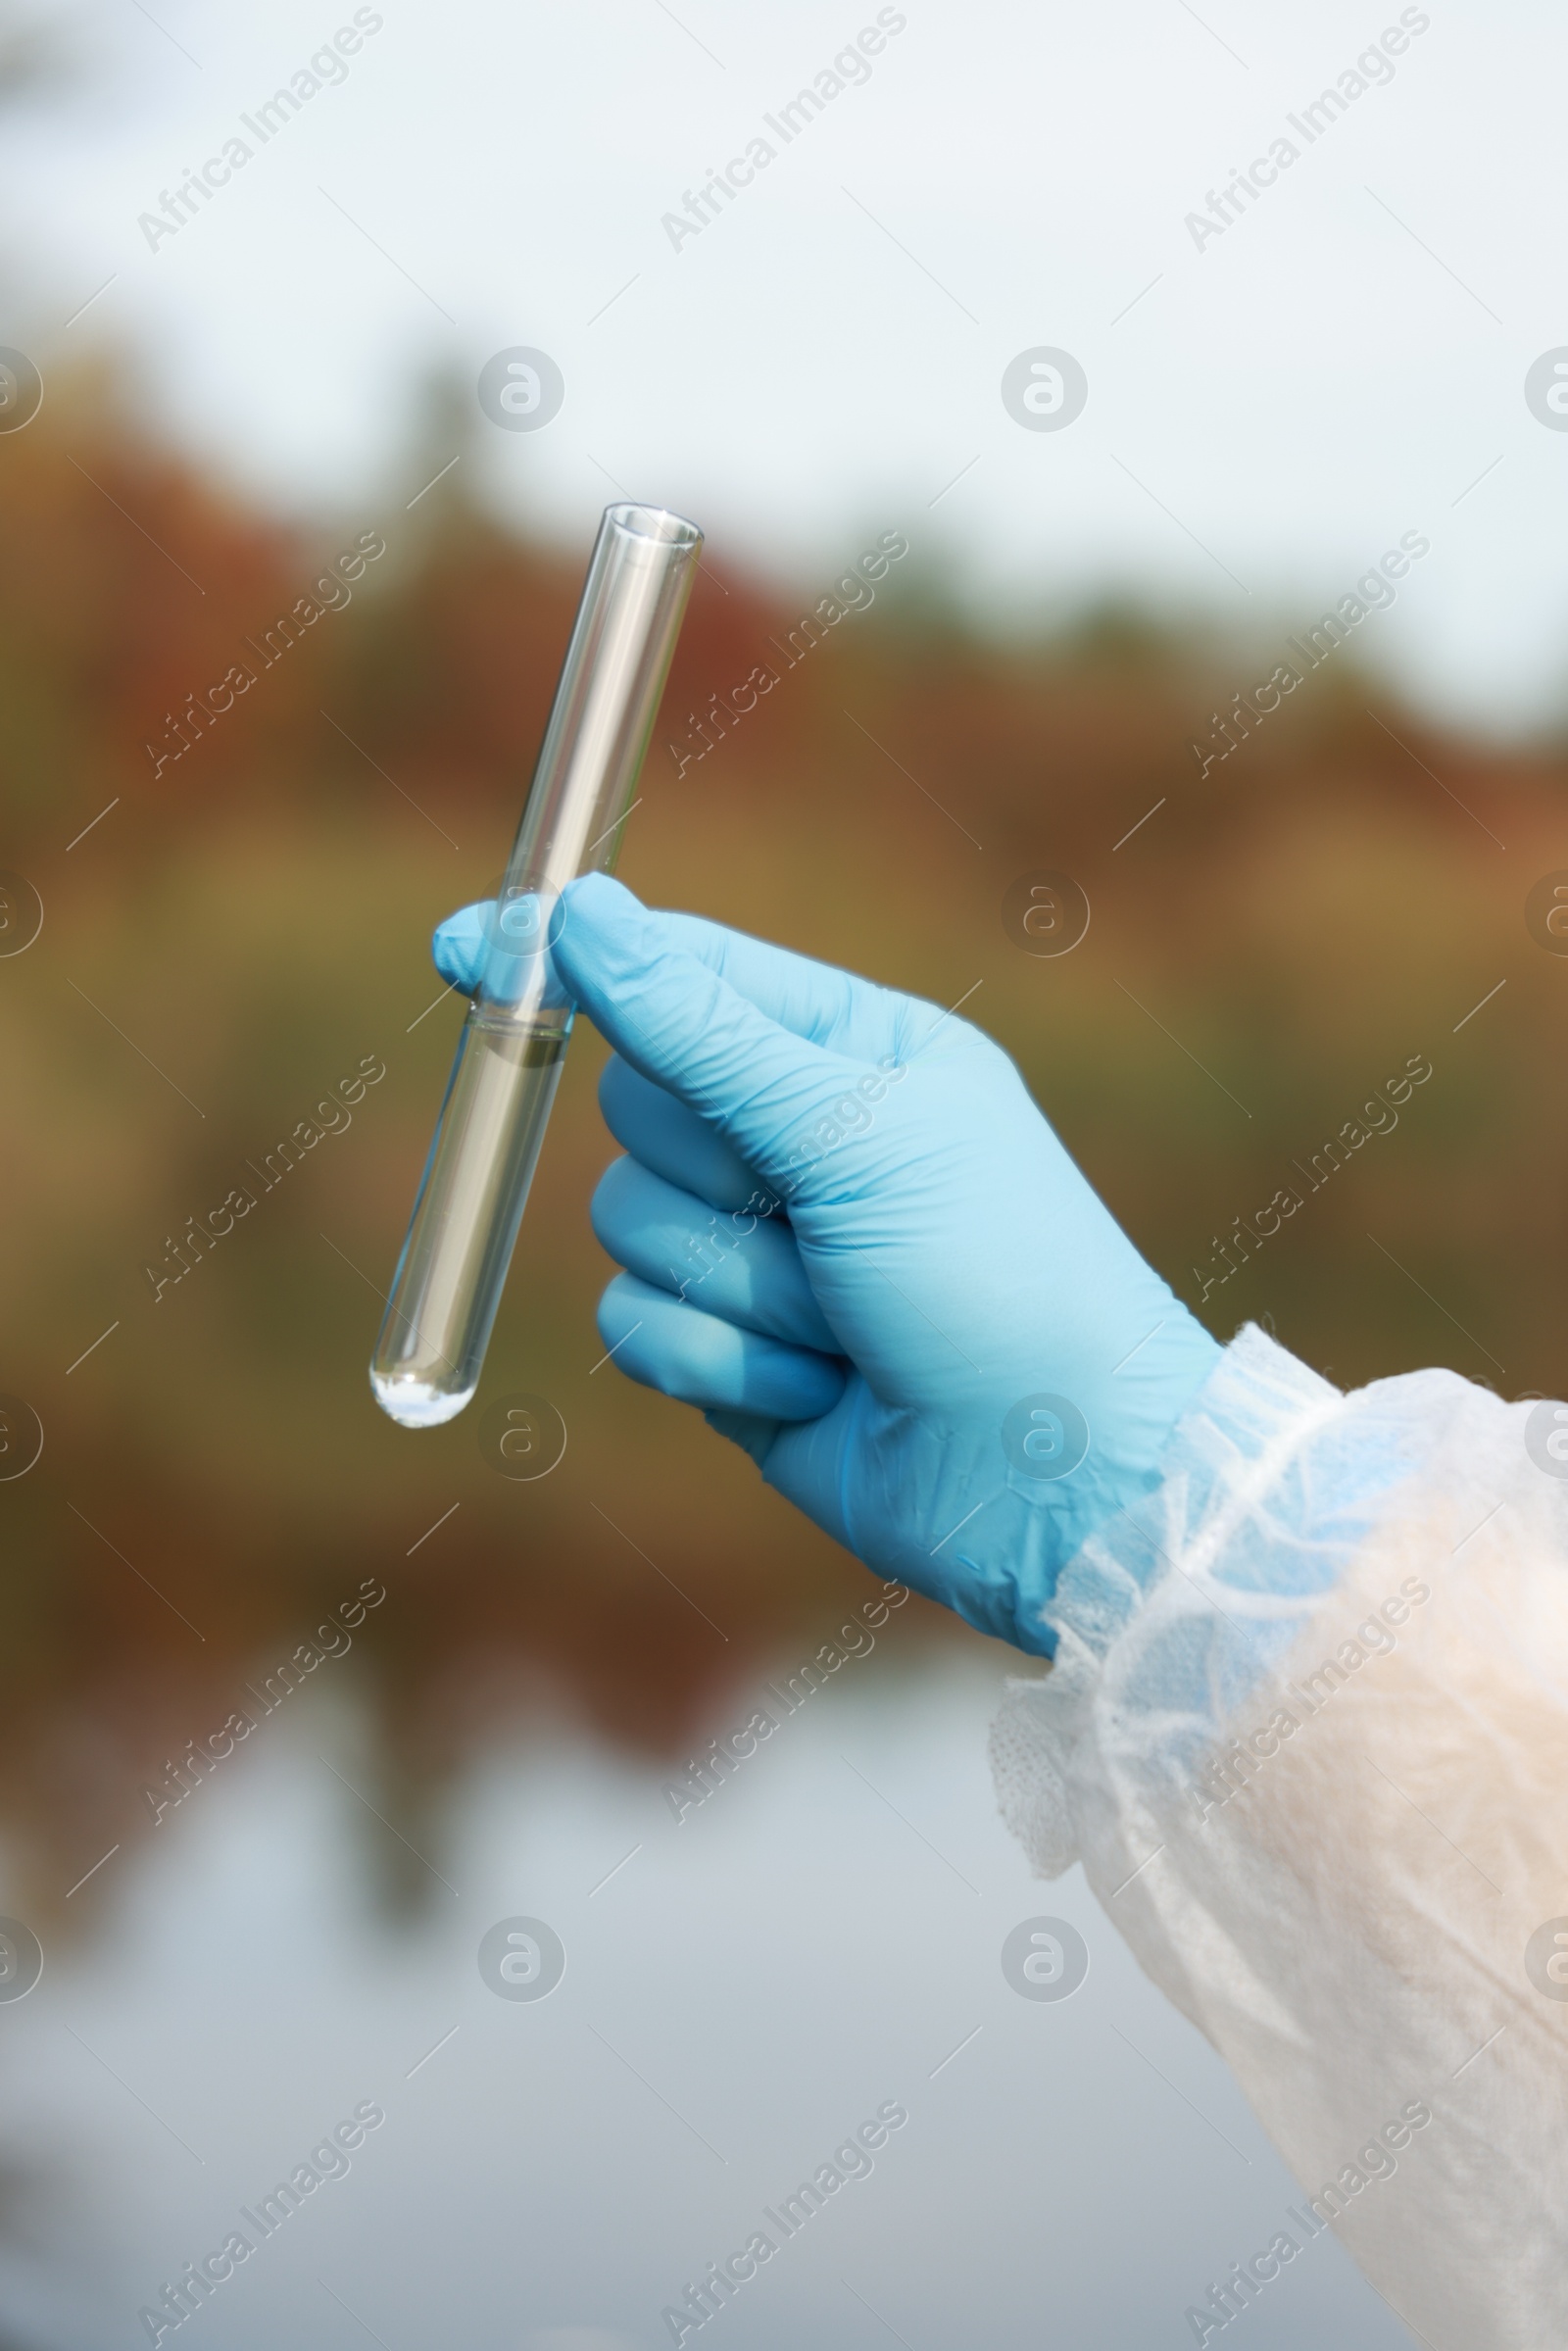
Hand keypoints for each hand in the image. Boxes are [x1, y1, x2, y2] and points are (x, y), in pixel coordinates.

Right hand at [433, 877, 1220, 1653]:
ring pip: (624, 1224)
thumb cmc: (997, 1275)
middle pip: (633, 1107)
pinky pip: (636, 1325)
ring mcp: (759, 1249)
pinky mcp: (729, 1348)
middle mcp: (797, 1139)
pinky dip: (721, 1360)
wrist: (1054, 1482)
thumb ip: (701, 1030)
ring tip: (846, 1317)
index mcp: (850, 1050)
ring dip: (735, 1284)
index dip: (573, 960)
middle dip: (715, 1177)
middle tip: (816, 1214)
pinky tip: (818, 1386)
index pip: (679, 972)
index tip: (462, 946)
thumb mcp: (855, 1130)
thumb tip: (583, 911)